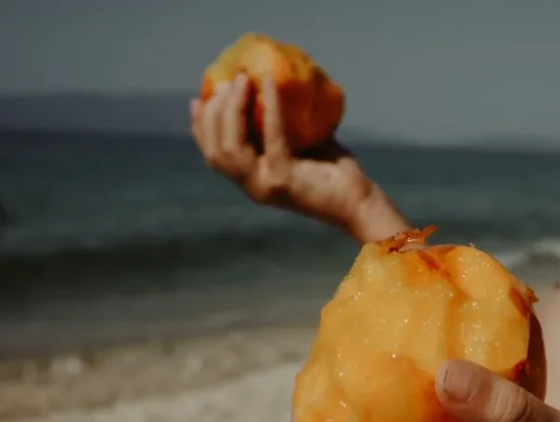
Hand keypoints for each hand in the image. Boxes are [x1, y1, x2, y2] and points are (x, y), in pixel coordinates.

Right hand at [190, 74, 388, 234]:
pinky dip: (270, 108)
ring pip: (230, 148)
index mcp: (250, 179)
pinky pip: (270, 138)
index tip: (199, 98)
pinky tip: (272, 85)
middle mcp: (252, 186)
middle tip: (232, 81)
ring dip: (233, 109)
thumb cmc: (335, 172)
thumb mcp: (302, 143)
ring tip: (245, 80)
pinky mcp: (284, 180)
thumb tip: (273, 80)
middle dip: (215, 112)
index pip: (212, 154)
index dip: (200, 126)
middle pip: (215, 149)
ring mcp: (266, 185)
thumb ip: (283, 123)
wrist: (360, 203)